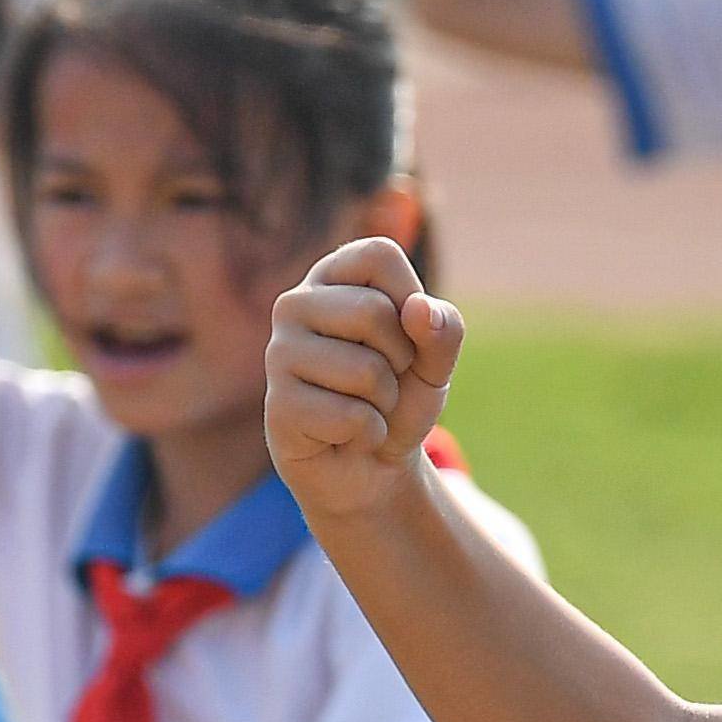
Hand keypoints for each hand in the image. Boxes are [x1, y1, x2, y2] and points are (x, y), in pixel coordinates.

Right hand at [270, 236, 466, 523]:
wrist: (371, 467)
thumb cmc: (399, 399)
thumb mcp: (435, 362)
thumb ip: (443, 331)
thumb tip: (419, 310)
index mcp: (333, 277)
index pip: (379, 255)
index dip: (411, 299)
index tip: (406, 333)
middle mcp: (296, 304)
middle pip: (373, 311)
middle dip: (400, 359)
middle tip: (384, 379)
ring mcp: (279, 353)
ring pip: (365, 370)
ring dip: (384, 402)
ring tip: (364, 406)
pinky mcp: (278, 405)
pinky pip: (351, 417)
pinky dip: (368, 433)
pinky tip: (346, 433)